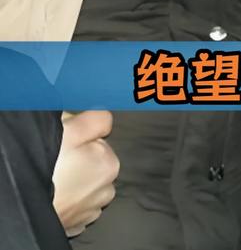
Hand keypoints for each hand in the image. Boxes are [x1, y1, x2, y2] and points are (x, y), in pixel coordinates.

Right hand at [53, 111, 118, 236]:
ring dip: (75, 181)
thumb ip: (97, 119)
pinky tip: (56, 194)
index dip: (81, 136)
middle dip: (79, 159)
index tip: (67, 141)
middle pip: (93, 162)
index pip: (99, 138)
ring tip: (55, 178)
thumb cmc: (49, 165)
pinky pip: (75, 205)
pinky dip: (68, 200)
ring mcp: (90, 210)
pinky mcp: (75, 224)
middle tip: (58, 159)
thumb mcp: (74, 128)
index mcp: (110, 164)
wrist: (26, 201)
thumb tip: (104, 119)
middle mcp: (106, 190)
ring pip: (85, 185)